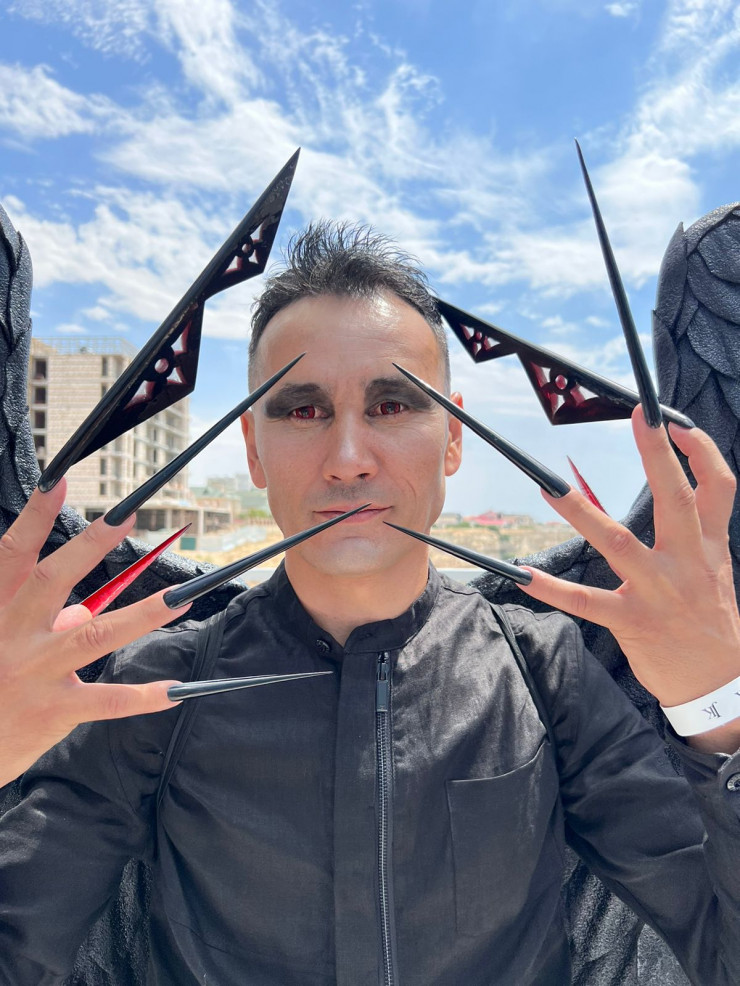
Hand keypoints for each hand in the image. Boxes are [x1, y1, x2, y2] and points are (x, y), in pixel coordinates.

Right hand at [0, 481, 188, 785]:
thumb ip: (35, 619)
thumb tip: (83, 609)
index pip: (13, 555)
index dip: (34, 518)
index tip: (58, 483)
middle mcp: (11, 636)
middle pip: (52, 581)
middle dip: (90, 547)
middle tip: (126, 517)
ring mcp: (33, 673)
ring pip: (94, 636)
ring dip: (143, 613)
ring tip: (183, 596)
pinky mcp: (51, 712)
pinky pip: (104, 701)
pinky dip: (141, 697)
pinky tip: (175, 691)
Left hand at [519, 406, 739, 751]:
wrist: (723, 687)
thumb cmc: (712, 621)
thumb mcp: (718, 570)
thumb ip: (700, 532)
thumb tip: (683, 489)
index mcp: (711, 546)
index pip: (718, 487)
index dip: (701, 451)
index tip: (676, 421)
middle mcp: (688, 562)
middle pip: (677, 499)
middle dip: (659, 455)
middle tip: (641, 414)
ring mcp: (659, 591)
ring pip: (618, 542)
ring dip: (580, 512)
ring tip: (548, 487)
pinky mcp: (633, 621)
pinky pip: (586, 601)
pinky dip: (552, 588)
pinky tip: (522, 575)